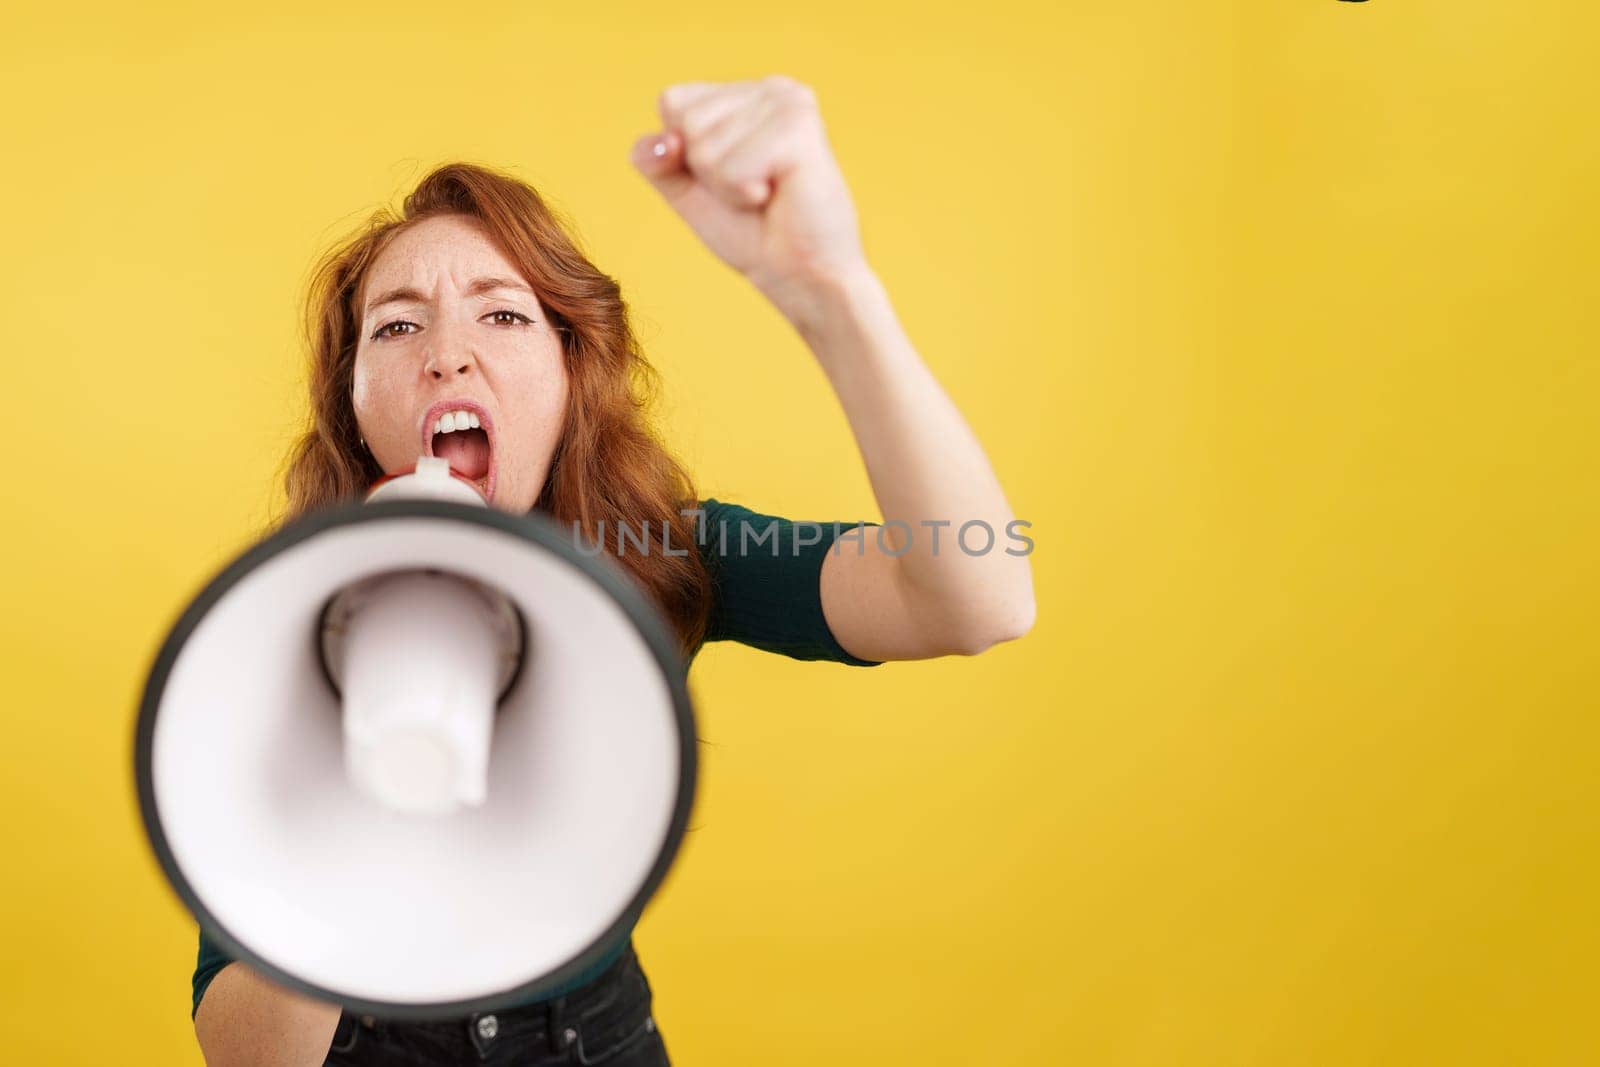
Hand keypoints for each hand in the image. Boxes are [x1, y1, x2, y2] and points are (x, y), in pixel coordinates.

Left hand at [631, 76, 867, 312]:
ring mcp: (788, 101)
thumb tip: (658, 142)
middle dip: (707, 172)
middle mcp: (772, 87)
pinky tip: (777, 196)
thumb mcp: (688, 191)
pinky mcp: (799, 126)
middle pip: (687, 121)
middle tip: (751, 191)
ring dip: (727, 186)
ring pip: (705, 144)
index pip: (673, 102)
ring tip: (766, 195)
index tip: (730, 178)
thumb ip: (657, 159)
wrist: (798, 276)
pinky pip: (731, 165)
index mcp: (748, 93)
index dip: (684, 154)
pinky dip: (742, 193)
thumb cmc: (752, 233)